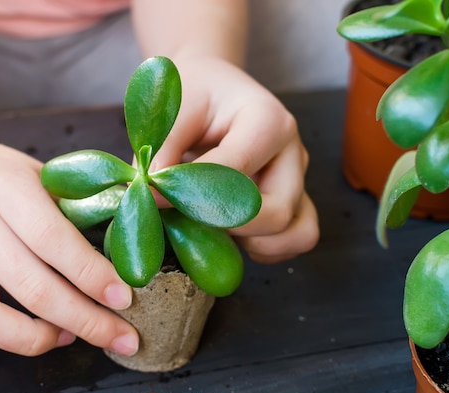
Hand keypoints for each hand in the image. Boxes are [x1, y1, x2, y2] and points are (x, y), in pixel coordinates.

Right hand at [0, 135, 137, 356]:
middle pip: (30, 288)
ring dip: (32, 340)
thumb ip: (78, 206)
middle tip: (119, 336)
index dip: (93, 275)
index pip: (53, 240)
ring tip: (64, 336)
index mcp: (6, 191)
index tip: (124, 298)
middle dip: (85, 321)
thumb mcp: (40, 174)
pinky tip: (6, 337)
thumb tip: (129, 243)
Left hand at [151, 56, 318, 262]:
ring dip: (250, 242)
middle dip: (226, 224)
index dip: (191, 190)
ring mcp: (297, 180)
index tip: (153, 194)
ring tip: (210, 225)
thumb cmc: (196, 93)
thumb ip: (163, 147)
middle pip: (276, 212)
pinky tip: (229, 233)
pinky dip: (264, 248)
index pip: (236, 169)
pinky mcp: (294, 202)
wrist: (214, 88)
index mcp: (268, 120)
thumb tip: (151, 191)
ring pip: (295, 232)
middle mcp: (291, 153)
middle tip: (185, 216)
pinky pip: (295, 239)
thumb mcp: (174, 107)